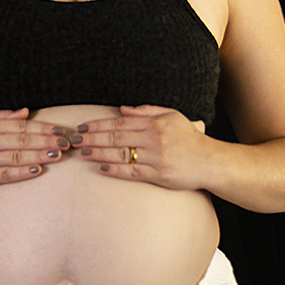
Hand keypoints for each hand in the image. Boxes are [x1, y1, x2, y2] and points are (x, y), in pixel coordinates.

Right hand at [0, 108, 68, 191]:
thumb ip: (1, 116)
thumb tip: (25, 112)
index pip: (21, 126)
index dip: (43, 127)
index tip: (60, 129)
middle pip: (22, 140)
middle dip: (46, 140)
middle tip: (66, 142)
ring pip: (16, 156)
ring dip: (39, 155)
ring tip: (58, 155)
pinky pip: (6, 174)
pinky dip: (22, 173)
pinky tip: (38, 170)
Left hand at [74, 105, 210, 189]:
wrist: (210, 161)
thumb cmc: (189, 138)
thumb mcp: (172, 116)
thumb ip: (146, 111)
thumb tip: (122, 109)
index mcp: (155, 123)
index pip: (120, 122)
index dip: (99, 124)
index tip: (83, 127)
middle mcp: (154, 138)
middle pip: (116, 137)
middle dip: (93, 138)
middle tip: (75, 140)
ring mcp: (155, 157)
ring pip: (121, 154)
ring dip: (98, 153)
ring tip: (82, 153)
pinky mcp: (158, 175)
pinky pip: (132, 172)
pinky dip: (115, 170)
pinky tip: (101, 168)